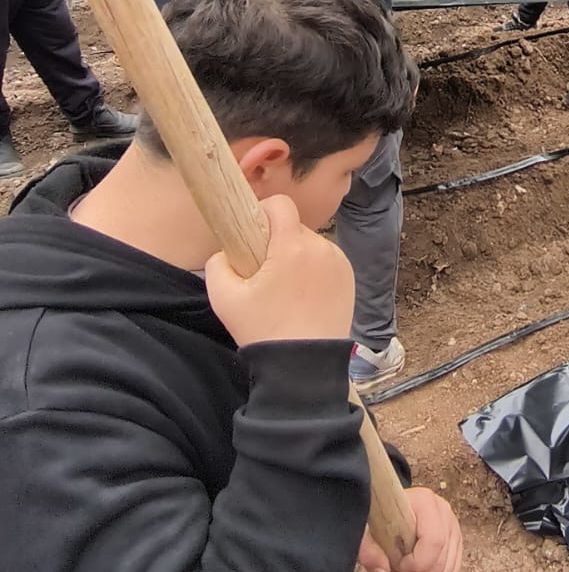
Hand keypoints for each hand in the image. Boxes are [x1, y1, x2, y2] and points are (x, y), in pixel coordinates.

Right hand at [206, 195, 354, 345]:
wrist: (305, 367)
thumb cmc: (264, 331)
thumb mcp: (224, 299)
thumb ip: (217, 265)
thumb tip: (225, 252)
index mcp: (293, 247)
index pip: (280, 205)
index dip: (262, 212)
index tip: (252, 235)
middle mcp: (321, 248)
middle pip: (293, 227)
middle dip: (277, 242)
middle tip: (264, 273)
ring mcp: (339, 263)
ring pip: (309, 244)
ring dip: (295, 257)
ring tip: (284, 290)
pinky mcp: (348, 278)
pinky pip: (325, 261)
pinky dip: (312, 271)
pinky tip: (302, 297)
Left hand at [357, 488, 462, 571]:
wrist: (386, 508)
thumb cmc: (378, 516)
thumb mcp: (365, 527)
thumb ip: (368, 548)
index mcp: (426, 503)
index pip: (434, 541)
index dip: (414, 564)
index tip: (394, 568)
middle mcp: (444, 516)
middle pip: (440, 564)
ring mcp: (452, 533)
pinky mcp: (453, 549)